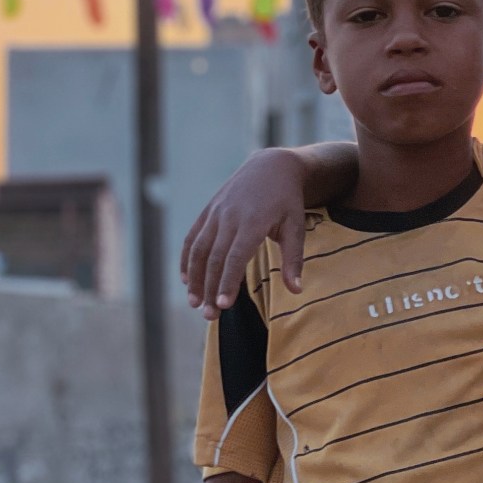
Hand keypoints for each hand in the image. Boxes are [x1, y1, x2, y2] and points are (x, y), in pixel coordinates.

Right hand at [181, 149, 307, 316]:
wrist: (271, 166)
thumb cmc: (288, 201)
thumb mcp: (296, 226)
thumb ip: (294, 259)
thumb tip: (297, 291)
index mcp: (252, 221)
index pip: (235, 257)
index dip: (227, 282)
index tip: (223, 305)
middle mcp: (229, 216)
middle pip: (214, 258)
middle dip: (210, 288)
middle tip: (210, 316)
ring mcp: (215, 212)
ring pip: (198, 249)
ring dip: (194, 278)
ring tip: (194, 303)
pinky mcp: (208, 211)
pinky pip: (192, 237)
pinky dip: (186, 259)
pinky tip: (186, 280)